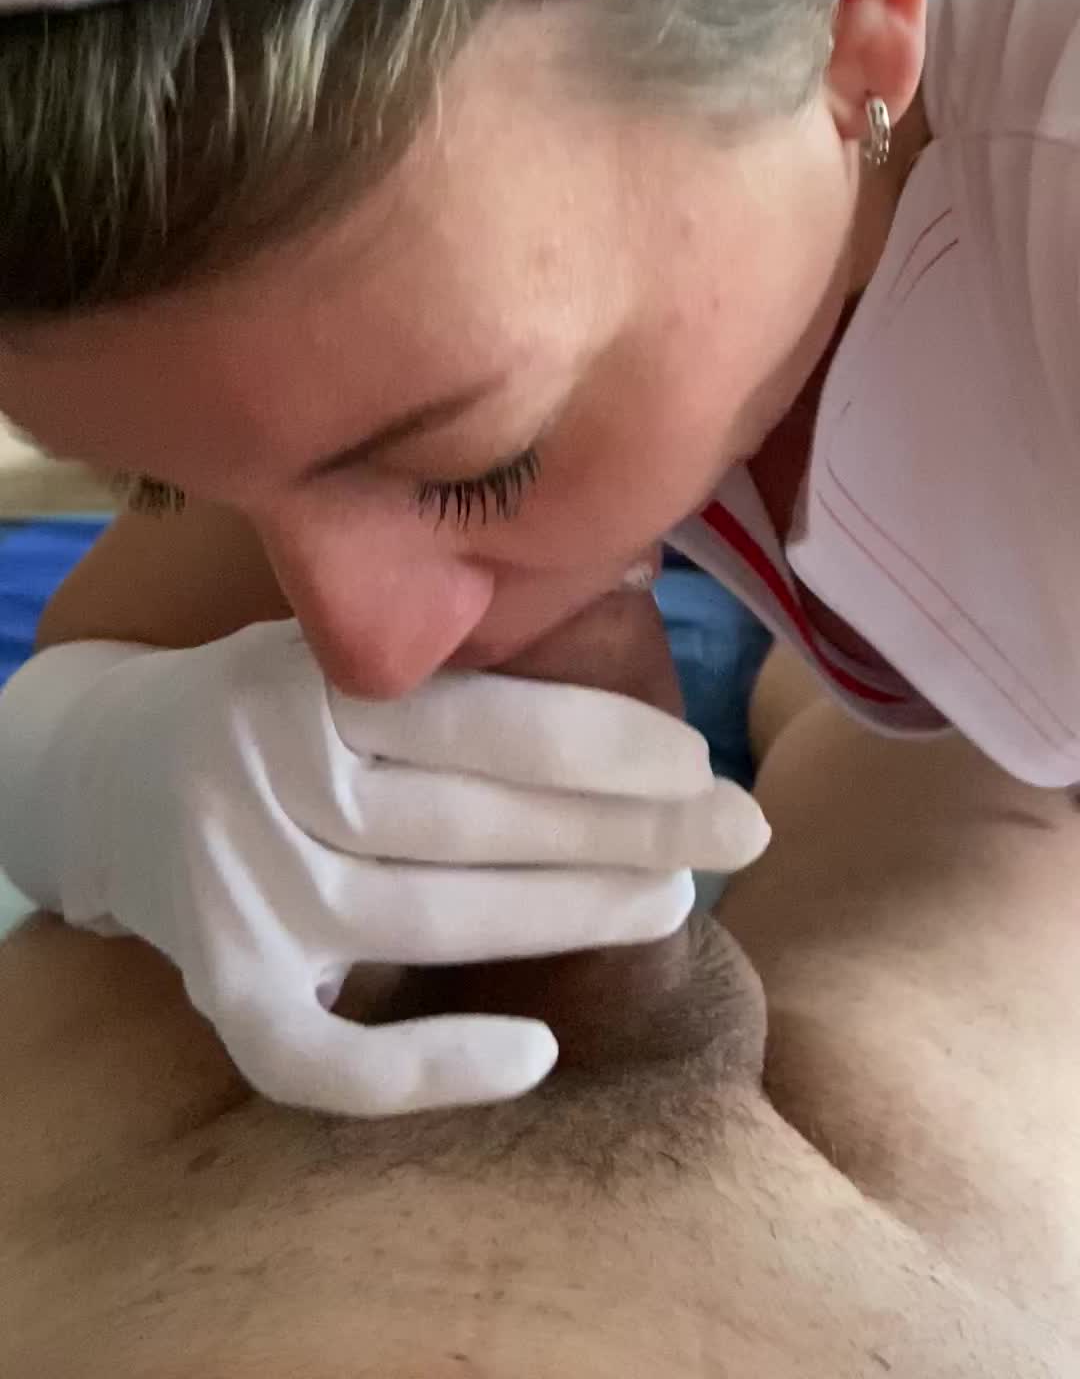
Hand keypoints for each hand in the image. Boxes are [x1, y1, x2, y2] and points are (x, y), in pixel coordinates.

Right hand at [0, 615, 766, 1114]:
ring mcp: (244, 893)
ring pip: (431, 924)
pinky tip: (535, 1054)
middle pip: (476, 826)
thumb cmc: (264, 704)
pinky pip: (323, 1055)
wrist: (98, 770)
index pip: (485, 722)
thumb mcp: (330, 648)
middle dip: (627, 832)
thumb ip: (444, 658)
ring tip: (673, 902)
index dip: (605, 746)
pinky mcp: (221, 986)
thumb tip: (629, 595)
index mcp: (308, 683)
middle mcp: (270, 782)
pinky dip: (427, 1068)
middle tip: (737, 835)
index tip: (699, 762)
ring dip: (569, 918)